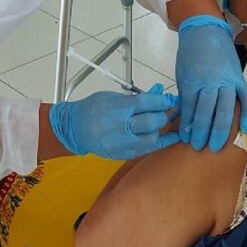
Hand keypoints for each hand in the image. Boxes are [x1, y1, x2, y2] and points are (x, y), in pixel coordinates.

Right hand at [49, 84, 180, 159]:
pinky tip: (170, 136)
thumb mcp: (113, 97)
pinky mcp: (124, 154)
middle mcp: (120, 129)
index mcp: (116, 110)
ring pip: (152, 138)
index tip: (172, 99)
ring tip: (166, 120)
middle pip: (152, 122)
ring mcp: (122, 144)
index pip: (146, 103)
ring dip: (162, 129)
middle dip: (165, 114)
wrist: (74, 129)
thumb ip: (137, 96)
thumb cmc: (92, 109)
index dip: (163, 100)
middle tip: (171, 109)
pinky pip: (147, 150)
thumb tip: (158, 91)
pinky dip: (160, 142)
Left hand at [175, 16, 246, 151]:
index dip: (187, 125)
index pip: (190, 107)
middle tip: (199, 147)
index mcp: (193, 80)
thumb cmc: (190, 54)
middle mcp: (210, 81)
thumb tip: (184, 120)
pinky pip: (246, 97)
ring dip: (221, 128)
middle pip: (207, 110)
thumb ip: (185, 96)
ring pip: (226, 107)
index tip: (186, 138)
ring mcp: (227, 79)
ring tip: (217, 145)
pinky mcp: (239, 78)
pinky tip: (246, 128)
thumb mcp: (181, 75)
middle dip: (203, 131)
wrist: (205, 31)